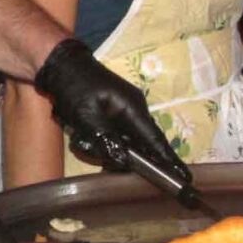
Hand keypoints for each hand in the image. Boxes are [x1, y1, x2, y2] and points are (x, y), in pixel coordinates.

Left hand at [33, 38, 191, 191]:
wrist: (59, 64)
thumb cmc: (74, 86)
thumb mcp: (86, 115)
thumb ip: (106, 140)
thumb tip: (123, 162)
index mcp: (133, 108)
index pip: (155, 140)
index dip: (168, 160)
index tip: (184, 177)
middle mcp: (133, 111)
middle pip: (137, 145)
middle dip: (118, 155)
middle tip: (93, 149)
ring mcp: (122, 112)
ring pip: (121, 142)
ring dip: (100, 145)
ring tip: (77, 132)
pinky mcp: (111, 113)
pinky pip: (111, 134)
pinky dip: (96, 138)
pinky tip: (78, 130)